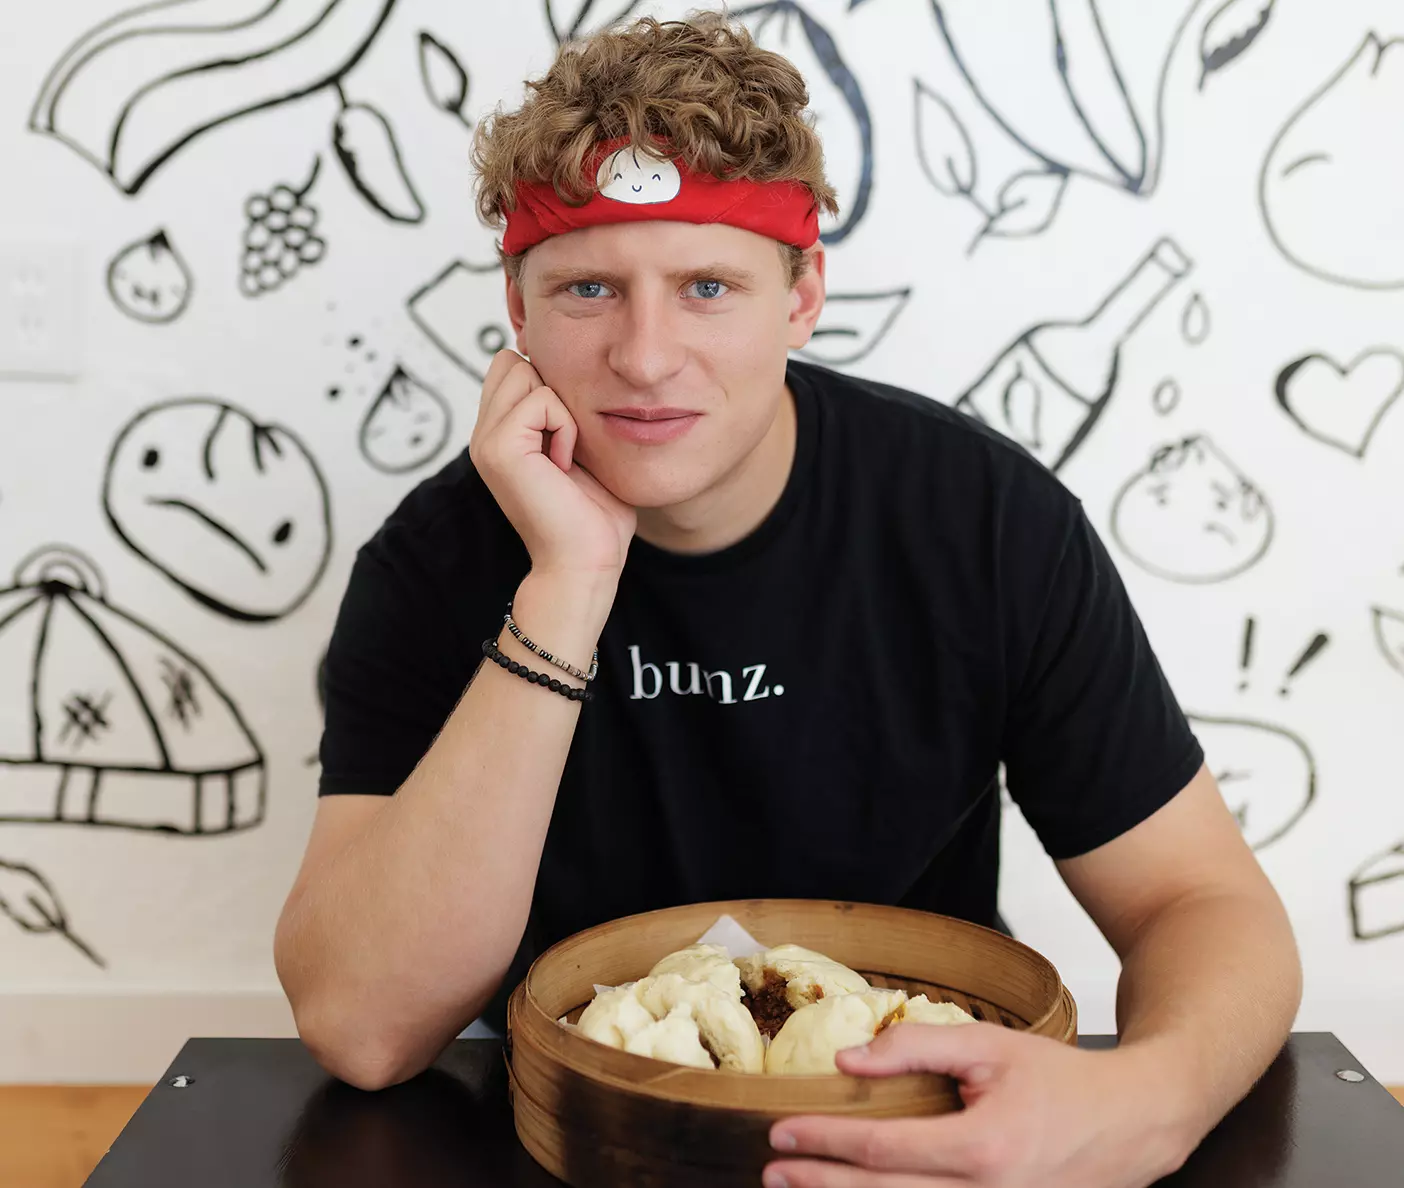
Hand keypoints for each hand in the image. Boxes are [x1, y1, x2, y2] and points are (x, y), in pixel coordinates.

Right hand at [469, 350, 635, 576]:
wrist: (585, 563)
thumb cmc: (593, 517)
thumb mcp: (579, 450)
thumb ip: (565, 412)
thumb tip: (575, 372)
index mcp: (498, 435)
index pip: (510, 366)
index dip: (546, 385)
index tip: (566, 435)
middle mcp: (484, 435)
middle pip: (513, 361)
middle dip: (550, 390)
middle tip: (565, 444)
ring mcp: (486, 441)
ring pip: (524, 371)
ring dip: (559, 408)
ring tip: (565, 454)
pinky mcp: (500, 448)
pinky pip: (541, 399)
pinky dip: (565, 427)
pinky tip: (564, 464)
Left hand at [764, 1022, 1197, 1187]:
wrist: (1133, 1124)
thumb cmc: (1062, 1081)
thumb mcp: (989, 1046)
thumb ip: (915, 1048)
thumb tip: (849, 1060)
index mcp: (983, 1149)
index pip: (882, 1152)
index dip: (824, 1143)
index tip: (780, 1132)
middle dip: (820, 1186)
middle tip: (773, 1172)